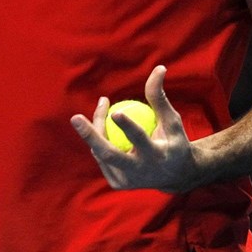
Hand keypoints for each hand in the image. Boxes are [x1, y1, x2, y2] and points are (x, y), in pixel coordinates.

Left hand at [69, 65, 199, 192]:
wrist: (176, 177)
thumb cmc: (174, 141)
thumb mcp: (172, 121)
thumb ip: (160, 97)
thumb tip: (159, 68)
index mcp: (156, 156)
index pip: (140, 140)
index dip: (127, 127)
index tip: (116, 112)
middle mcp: (139, 172)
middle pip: (109, 154)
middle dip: (90, 136)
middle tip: (75, 117)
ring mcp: (126, 181)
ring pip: (101, 152)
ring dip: (96, 128)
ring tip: (103, 106)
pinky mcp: (117, 183)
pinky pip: (101, 156)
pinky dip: (100, 140)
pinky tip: (105, 126)